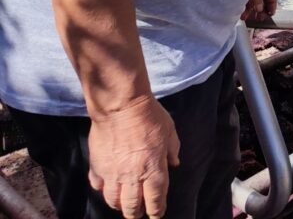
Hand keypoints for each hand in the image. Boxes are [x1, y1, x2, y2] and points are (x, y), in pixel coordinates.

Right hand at [88, 96, 180, 218]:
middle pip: (132, 206)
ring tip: (123, 204)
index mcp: (153, 169)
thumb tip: (174, 164)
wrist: (121, 107)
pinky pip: (97, 186)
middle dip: (136, 212)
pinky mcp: (96, 166)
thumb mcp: (170, 131)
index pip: (155, 199)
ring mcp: (112, 174)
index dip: (156, 210)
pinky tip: (106, 187)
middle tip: (138, 212)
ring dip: (119, 205)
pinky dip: (102, 189)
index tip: (156, 214)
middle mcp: (132, 177)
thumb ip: (172, 150)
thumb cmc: (150, 116)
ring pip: (113, 201)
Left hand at [242, 0, 277, 23]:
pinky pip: (243, 1)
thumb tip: (260, 9)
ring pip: (252, 1)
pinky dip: (243, 8)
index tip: (270, 13)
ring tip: (246, 18)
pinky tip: (240, 13)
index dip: (272, 3)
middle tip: (260, 18)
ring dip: (250, 10)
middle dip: (261, 9)